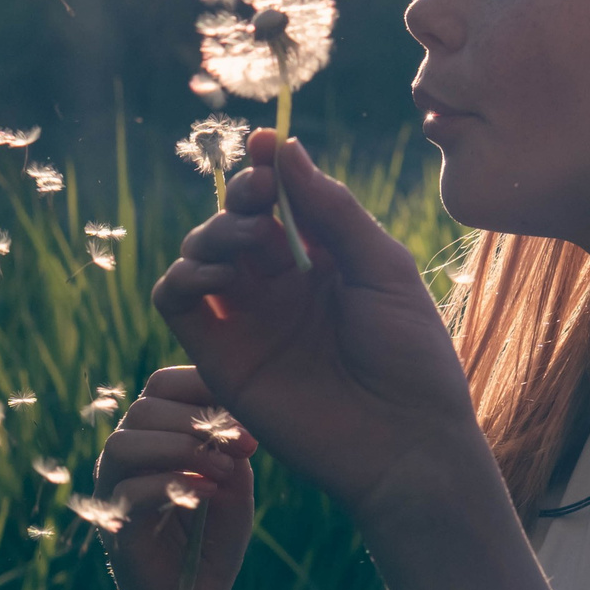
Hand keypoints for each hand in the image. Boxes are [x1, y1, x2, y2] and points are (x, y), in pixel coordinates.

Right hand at [99, 367, 258, 589]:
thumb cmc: (214, 539)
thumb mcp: (235, 484)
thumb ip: (231, 448)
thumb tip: (233, 419)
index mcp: (153, 437)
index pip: (162, 386)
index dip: (200, 384)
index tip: (245, 406)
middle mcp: (126, 458)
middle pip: (143, 409)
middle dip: (197, 419)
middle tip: (244, 444)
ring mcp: (113, 492)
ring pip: (124, 444)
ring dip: (180, 448)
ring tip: (220, 468)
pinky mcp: (113, 529)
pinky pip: (128, 493)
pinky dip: (172, 485)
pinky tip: (209, 492)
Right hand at [152, 130, 482, 523]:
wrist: (407, 444)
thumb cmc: (411, 357)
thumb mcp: (384, 270)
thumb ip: (333, 212)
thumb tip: (286, 149)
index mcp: (323, 260)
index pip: (279, 200)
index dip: (267, 168)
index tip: (265, 146)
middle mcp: (279, 286)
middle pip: (236, 219)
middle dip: (242, 195)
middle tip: (261, 194)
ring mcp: (248, 320)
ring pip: (200, 252)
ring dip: (215, 231)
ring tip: (255, 241)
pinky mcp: (221, 357)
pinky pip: (177, 303)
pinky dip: (183, 275)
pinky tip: (219, 273)